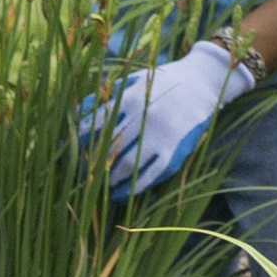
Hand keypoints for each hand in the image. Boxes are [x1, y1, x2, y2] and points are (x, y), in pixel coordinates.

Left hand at [87, 37, 251, 195]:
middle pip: (110, 147)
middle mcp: (147, 119)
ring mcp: (162, 137)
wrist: (204, 83)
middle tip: (80, 172)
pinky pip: (150, 176)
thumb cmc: (163, 82)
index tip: (72, 148)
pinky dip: (132, 188)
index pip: (99, 123)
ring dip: (107, 179)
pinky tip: (118, 195)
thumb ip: (107, 96)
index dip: (82, 138)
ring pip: (126, 165)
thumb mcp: (135, 81)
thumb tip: (78, 113)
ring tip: (96, 187)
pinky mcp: (175, 152)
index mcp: (134, 100)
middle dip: (92, 162)